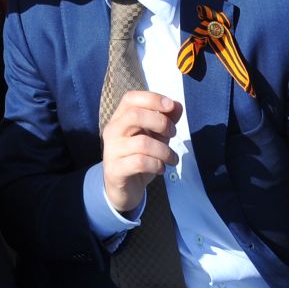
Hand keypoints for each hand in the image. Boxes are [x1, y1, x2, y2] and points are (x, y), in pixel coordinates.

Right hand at [100, 89, 181, 215]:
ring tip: (172, 158)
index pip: (130, 98)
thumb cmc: (140, 157)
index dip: (152, 98)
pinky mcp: (115, 171)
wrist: (124, 189)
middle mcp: (112, 131)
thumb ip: (166, 120)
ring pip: (142, 143)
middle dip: (160, 122)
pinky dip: (157, 165)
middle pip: (134, 115)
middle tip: (173, 133)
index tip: (170, 106)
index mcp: (120, 118)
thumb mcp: (156, 136)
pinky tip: (161, 169)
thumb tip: (177, 106)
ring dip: (165, 150)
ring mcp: (111, 151)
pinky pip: (140, 162)